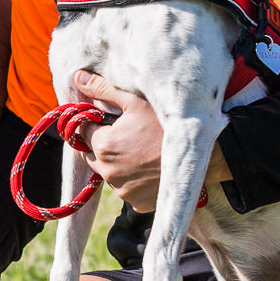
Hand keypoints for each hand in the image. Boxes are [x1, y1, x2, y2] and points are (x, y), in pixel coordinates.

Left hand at [72, 70, 231, 209]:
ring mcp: (123, 191)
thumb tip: (78, 77)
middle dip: (104, 144)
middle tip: (128, 134)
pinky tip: (150, 168)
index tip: (113, 119)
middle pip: (94, 154)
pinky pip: (128, 190)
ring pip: (110, 173)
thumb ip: (103, 89)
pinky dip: (134, 181)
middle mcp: (108, 172)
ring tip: (142, 150)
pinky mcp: (138, 203)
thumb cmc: (167, 124)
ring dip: (118, 164)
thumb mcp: (135, 100)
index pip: (84, 131)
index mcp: (103, 145)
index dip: (97, 123)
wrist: (201, 154)